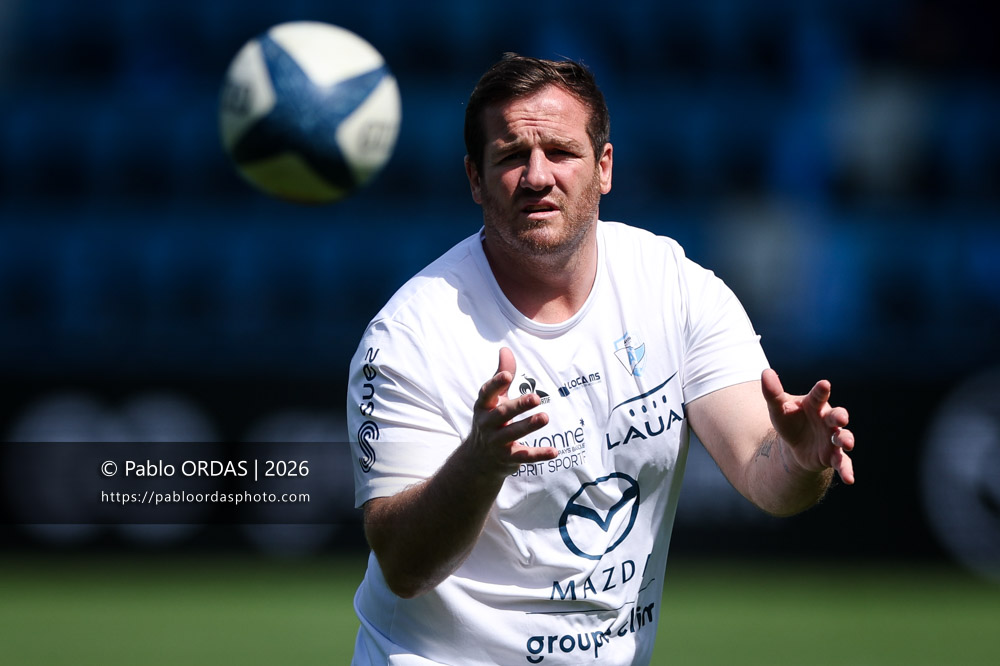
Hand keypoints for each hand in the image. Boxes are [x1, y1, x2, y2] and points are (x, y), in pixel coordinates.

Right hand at [465, 348, 557, 476]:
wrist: (477, 460)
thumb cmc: (490, 420)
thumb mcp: (493, 400)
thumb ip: (501, 376)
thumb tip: (505, 349)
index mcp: (483, 407)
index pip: (487, 393)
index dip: (496, 384)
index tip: (507, 375)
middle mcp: (487, 424)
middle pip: (502, 413)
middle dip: (518, 405)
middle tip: (535, 397)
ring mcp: (496, 442)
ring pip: (513, 434)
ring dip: (528, 426)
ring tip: (545, 417)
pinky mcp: (508, 458)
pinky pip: (524, 456)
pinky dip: (539, 454)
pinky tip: (555, 451)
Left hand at [761, 368, 854, 484]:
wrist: (795, 445)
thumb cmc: (790, 420)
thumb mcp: (778, 408)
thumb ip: (772, 392)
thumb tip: (765, 372)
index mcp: (815, 404)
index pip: (819, 395)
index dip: (821, 390)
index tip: (824, 384)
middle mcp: (827, 420)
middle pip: (837, 416)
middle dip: (840, 416)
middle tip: (841, 418)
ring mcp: (832, 438)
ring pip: (843, 438)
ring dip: (847, 440)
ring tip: (847, 443)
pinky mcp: (833, 456)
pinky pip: (843, 463)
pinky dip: (847, 470)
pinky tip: (850, 479)